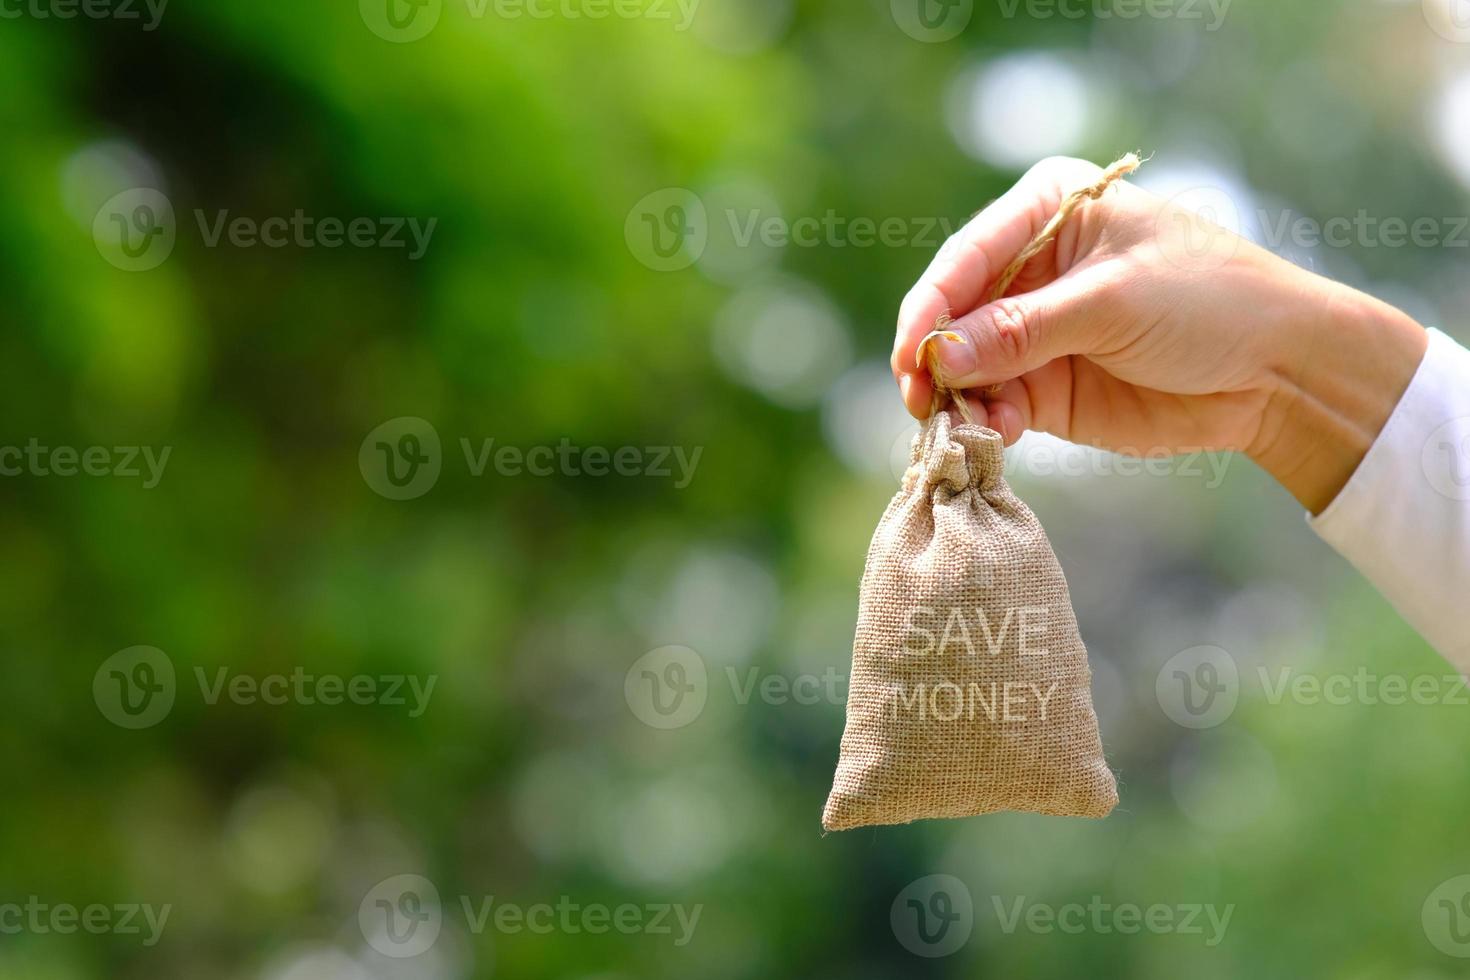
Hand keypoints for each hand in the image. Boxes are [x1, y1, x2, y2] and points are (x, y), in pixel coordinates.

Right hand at [891, 156, 1428, 513]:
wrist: (1279, 370)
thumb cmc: (1210, 301)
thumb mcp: (1113, 303)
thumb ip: (1021, 330)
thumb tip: (938, 357)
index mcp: (1045, 212)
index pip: (964, 258)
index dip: (930, 309)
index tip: (912, 357)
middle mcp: (1028, 268)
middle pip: (951, 314)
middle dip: (934, 359)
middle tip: (922, 401)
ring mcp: (1031, 331)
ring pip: (963, 366)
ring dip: (958, 398)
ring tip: (968, 426)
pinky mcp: (1042, 387)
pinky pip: (991, 405)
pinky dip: (984, 422)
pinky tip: (996, 433)